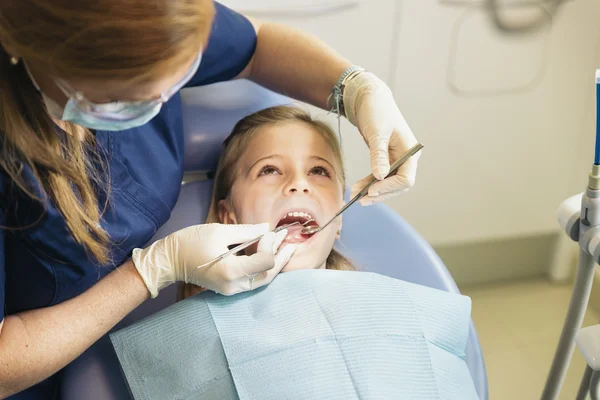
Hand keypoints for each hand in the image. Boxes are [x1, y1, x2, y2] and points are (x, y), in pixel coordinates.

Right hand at [132, 223, 295, 296]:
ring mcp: (231, 289)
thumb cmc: (190, 243)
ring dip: (275, 263)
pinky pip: (253, 280)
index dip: (272, 246)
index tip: (270, 232)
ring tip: (286, 247)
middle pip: (268, 275)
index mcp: (231, 271)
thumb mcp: (219, 231)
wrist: (169, 261)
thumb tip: (267, 229)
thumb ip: (247, 231)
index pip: (265, 262)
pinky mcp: (229, 288)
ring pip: (262, 280)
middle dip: (281, 257)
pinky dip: (263, 267)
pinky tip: (269, 254)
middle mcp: (234, 285)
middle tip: (291, 241)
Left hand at [343, 71, 419, 205]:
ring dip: (373, 190)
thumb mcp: (377, 132)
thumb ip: (378, 155)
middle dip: (380, 193)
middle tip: (361, 199)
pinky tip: (358, 188)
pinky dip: (370, 183)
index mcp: (410, 151)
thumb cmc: (376, 110)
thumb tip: (380, 176)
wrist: (370, 98)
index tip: (371, 190)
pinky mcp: (386, 159)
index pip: (406, 178)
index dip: (389, 187)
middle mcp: (407, 158)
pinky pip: (380, 177)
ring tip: (355, 195)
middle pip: (398, 185)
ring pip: (388, 183)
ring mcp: (397, 160)